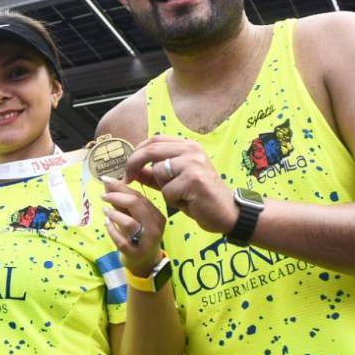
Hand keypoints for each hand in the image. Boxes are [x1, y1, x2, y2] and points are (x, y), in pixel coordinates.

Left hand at [101, 177, 165, 274]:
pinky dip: (111, 230)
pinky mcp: (135, 253)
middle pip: (136, 205)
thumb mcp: (134, 218)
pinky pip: (121, 240)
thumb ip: (123, 203)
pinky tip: (106, 224)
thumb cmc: (139, 237)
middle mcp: (154, 227)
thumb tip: (108, 183)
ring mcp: (145, 241)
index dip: (121, 186)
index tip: (106, 180)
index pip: (139, 196)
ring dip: (114, 214)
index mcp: (156, 215)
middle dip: (116, 196)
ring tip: (105, 210)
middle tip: (103, 196)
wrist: (146, 263)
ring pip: (130, 222)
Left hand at [123, 135, 237, 234]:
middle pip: (151, 150)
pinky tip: (188, 203)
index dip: (136, 153)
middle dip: (133, 165)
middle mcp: (191, 150)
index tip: (127, 169)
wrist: (227, 213)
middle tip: (127, 179)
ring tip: (181, 196)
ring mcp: (193, 163)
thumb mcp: (174, 182)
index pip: (154, 140)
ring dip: (163, 189)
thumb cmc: (200, 198)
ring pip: (158, 172)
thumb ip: (154, 174)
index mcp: (188, 146)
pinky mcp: (194, 179)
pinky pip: (167, 190)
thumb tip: (132, 170)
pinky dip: (173, 200)